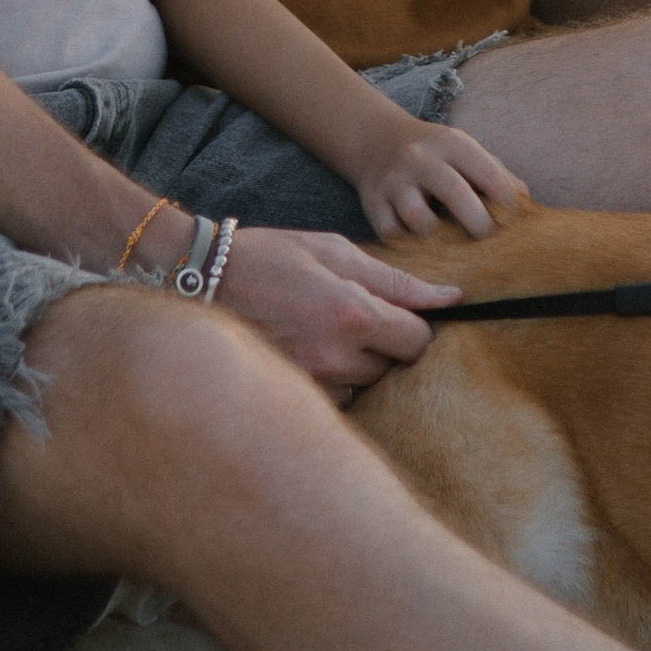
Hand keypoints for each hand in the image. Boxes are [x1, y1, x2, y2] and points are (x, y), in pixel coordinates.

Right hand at [211, 227, 458, 388]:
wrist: (199, 280)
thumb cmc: (270, 257)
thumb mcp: (333, 251)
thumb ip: (395, 280)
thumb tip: (451, 298)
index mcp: (351, 313)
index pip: (418, 340)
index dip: (415, 325)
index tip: (400, 313)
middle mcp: (334, 357)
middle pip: (393, 367)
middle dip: (385, 344)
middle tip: (354, 317)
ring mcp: (310, 384)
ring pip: (363, 385)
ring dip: (356, 364)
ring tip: (324, 332)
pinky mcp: (290, 398)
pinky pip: (333, 398)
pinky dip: (329, 379)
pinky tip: (306, 351)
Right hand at [356, 120, 527, 241]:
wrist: (378, 140)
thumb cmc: (436, 154)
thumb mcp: (466, 151)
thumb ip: (497, 175)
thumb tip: (528, 209)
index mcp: (452, 143)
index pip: (488, 174)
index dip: (507, 204)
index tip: (516, 227)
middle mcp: (421, 159)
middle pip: (456, 195)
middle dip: (478, 226)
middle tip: (490, 246)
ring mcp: (394, 181)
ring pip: (419, 220)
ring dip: (441, 241)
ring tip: (456, 253)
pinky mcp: (373, 203)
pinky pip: (392, 235)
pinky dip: (410, 248)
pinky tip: (424, 254)